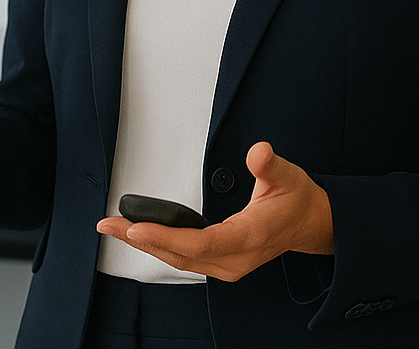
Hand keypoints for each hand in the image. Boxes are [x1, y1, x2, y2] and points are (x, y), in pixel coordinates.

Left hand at [96, 142, 333, 281]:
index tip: (135, 227)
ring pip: (179, 261)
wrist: (311, 225)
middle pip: (181, 256)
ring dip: (145, 245)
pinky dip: (159, 247)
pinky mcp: (223, 264)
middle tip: (107, 224)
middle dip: (141, 240)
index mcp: (250, 236)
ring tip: (112, 228)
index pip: (201, 243)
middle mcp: (236, 258)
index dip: (166, 237)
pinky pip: (185, 260)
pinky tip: (138, 235)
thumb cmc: (296, 199)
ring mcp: (229, 265)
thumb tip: (259, 152)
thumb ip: (270, 165)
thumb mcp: (288, 176)